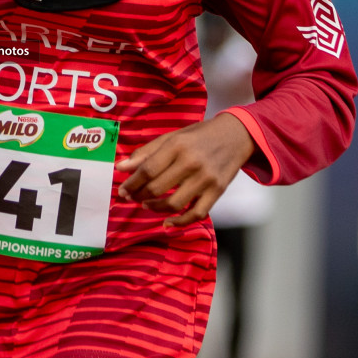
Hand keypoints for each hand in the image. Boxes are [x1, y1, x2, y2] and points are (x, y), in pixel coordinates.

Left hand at [114, 113, 256, 227]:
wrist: (236, 135)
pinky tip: (168, 222)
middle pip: (157, 188)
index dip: (131, 183)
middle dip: (139, 196)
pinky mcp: (217, 191)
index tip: (122, 191)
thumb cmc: (200, 135)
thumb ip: (146, 152)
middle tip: (132, 198)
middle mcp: (191, 162)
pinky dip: (180, 222)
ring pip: (174, 203)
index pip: (147, 170)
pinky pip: (197, 214)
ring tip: (147, 205)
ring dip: (155, 208)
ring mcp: (206, 179)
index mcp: (177, 146)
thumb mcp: (172, 136)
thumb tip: (121, 167)